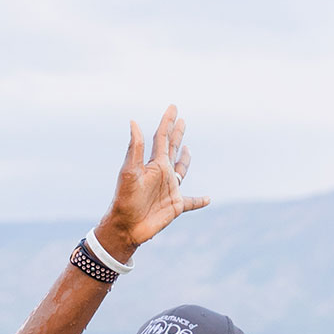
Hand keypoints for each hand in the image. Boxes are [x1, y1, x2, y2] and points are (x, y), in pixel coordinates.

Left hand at [94, 106, 208, 259]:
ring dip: (185, 160)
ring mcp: (170, 190)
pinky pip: (192, 202)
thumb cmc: (125, 199)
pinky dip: (200, 201)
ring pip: (181, 171)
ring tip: (187, 150)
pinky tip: (208, 199)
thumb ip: (135, 148)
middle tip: (182, 120)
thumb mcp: (129, 172)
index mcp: (154, 164)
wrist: (125, 226)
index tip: (173, 107)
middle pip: (172, 149)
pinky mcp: (175, 206)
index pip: (162, 138)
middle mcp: (163, 174)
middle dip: (176, 134)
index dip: (167, 122)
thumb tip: (133, 121)